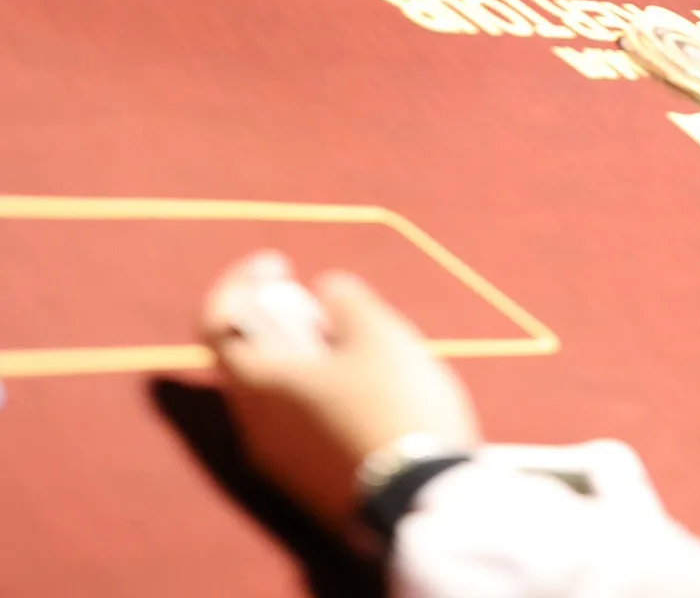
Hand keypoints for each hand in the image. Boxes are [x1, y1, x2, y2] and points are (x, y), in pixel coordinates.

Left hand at [203, 251, 478, 529]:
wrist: (421, 497)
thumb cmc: (392, 402)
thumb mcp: (375, 329)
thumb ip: (341, 298)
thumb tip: (325, 293)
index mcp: (259, 384)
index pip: (215, 324)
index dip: (239, 284)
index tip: (279, 265)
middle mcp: (254, 427)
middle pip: (245, 358)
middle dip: (278, 321)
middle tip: (324, 306)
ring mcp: (278, 462)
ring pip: (273, 393)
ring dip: (300, 358)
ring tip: (355, 346)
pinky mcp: (305, 484)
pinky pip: (295, 423)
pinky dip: (313, 392)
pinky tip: (364, 390)